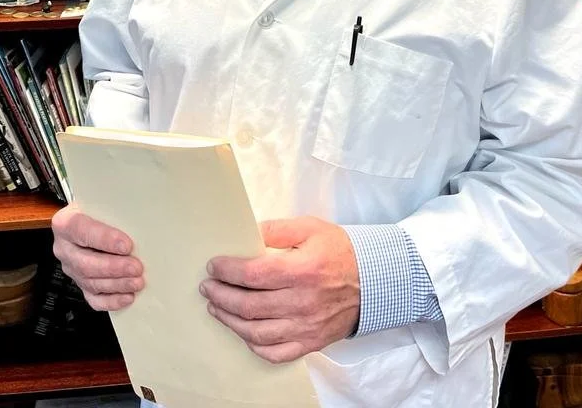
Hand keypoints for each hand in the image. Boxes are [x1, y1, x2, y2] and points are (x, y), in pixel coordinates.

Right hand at [51, 203, 144, 310]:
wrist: (87, 217)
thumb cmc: (97, 208)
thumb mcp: (100, 200)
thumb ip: (115, 207)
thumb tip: (144, 208)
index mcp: (65, 223)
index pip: (82, 231)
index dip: (105, 240)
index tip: (127, 245)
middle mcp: (64, 247)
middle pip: (86, 263)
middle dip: (114, 268)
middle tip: (137, 267)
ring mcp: (71, 268)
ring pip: (91, 282)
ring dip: (117, 284)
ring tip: (137, 282)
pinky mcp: (80, 283)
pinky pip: (93, 299)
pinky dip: (111, 301)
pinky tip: (127, 297)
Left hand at [200, 216, 359, 362]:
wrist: (373, 281)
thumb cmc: (339, 251)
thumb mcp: (310, 228)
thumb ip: (277, 230)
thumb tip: (248, 235)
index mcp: (302, 270)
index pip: (253, 274)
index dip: (227, 271)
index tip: (214, 266)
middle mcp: (302, 302)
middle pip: (249, 305)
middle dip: (221, 295)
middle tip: (208, 287)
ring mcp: (305, 327)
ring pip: (256, 332)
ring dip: (230, 320)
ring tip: (217, 308)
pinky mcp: (310, 343)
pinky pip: (274, 353)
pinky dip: (253, 345)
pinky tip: (243, 331)